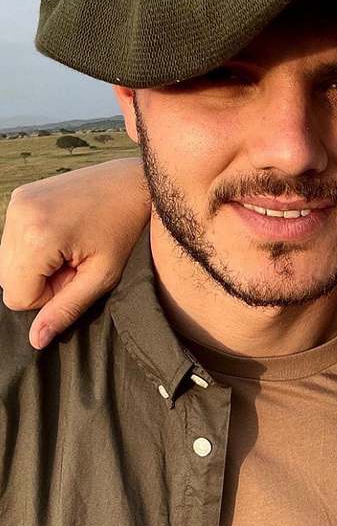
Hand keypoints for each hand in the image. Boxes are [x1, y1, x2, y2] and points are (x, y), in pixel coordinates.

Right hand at [0, 158, 149, 348]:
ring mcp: (16, 201)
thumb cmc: (125, 231)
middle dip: (41, 280)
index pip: (16, 297)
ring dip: (38, 264)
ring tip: (73, 247)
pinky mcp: (21, 194)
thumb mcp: (102, 276)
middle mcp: (17, 216)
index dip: (49, 297)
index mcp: (36, 237)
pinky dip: (35, 246)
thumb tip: (36, 341)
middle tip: (78, 262)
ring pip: (8, 261)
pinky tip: (65, 234)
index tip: (78, 276)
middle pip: (7, 279)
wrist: (134, 184)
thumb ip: (66, 309)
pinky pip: (13, 239)